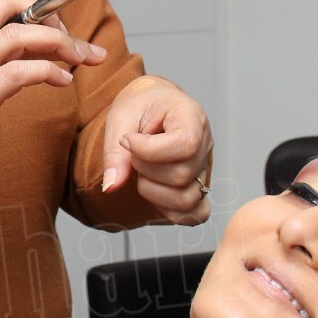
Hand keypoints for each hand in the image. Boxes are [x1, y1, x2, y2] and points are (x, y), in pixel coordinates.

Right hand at [0, 0, 105, 194]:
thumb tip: (29, 59)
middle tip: (85, 50)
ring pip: (21, 36)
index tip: (62, 31)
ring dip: (60, 44)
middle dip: (61, 27)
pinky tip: (62, 82)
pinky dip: (47, 72)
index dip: (39, 9)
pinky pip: (18, 73)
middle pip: (20, 16)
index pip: (4, 3)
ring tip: (81, 60)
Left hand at [99, 75, 212, 224]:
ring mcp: (205, 168)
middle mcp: (205, 144)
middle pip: (181, 176)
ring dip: (153, 191)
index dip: (149, 151)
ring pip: (187, 199)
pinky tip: (154, 189)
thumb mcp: (121, 116)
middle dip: (145, 170)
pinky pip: (195, 213)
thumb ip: (115, 151)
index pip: (185, 145)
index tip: (128, 140)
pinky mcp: (201, 187)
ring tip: (143, 170)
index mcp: (192, 117)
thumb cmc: (141, 104)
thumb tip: (112, 186)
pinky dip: (169, 209)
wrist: (153, 104)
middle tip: (133, 155)